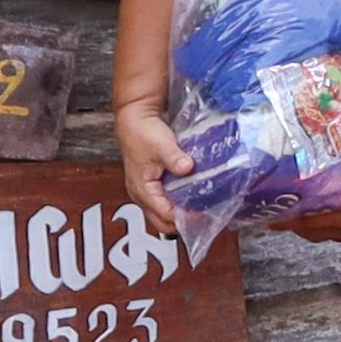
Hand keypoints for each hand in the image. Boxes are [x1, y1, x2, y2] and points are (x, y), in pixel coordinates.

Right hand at [117, 98, 192, 232]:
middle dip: (183, 223)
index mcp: (142, 190)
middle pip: (163, 222)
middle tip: (205, 217)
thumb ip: (175, 158)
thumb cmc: (143, 132)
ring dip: (181, 214)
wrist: (135, 118)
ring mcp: (147, 191)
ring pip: (164, 214)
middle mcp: (142, 195)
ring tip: (202, 209)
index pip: (165, 216)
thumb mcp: (162, 145)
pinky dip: (178, 204)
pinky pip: (166, 202)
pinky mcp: (153, 185)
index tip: (203, 215)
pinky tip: (192, 197)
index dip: (184, 219)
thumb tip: (187, 167)